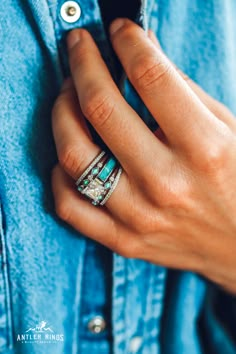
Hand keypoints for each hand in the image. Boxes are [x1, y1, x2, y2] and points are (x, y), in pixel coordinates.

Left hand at [51, 19, 235, 293]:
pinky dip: (59, 176)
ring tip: (68, 97)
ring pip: (74, 156)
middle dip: (83, 64)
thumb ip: (182, 91)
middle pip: (101, 109)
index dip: (127, 41)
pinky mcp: (125, 239)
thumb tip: (142, 52)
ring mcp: (141, 216)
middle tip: (79, 48)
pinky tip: (70, 158)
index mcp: (204, 148)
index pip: (150, 76)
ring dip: (61, 114)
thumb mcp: (226, 129)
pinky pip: (70, 206)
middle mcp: (168, 183)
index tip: (119, 31)